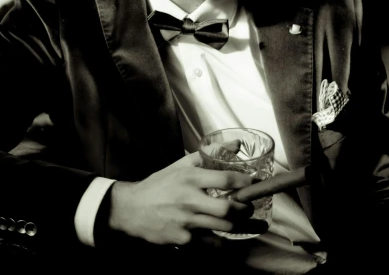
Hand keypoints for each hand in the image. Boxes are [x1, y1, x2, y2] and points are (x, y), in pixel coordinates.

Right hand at [107, 151, 253, 245]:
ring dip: (241, 226)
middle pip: (228, 208)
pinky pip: (212, 244)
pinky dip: (223, 241)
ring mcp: (186, 221)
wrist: (132, 209)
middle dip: (245, 209)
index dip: (245, 182)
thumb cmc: (160, 185)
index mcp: (189, 178)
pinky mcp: (183, 239)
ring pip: (223, 228)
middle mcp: (189, 199)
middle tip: (250, 207)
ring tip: (250, 222)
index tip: (256, 183)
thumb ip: (209, 155)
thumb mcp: (181, 165)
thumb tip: (237, 145)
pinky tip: (229, 237)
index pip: (225, 179)